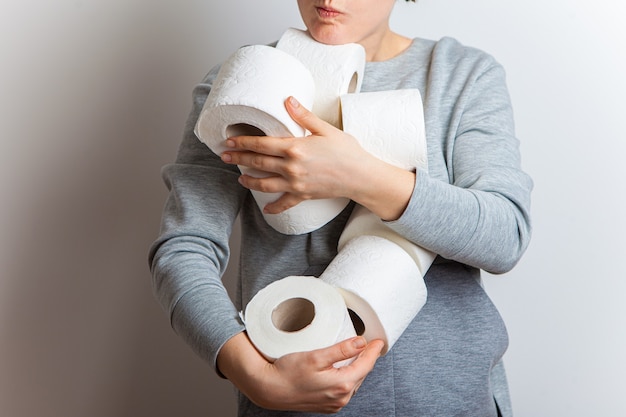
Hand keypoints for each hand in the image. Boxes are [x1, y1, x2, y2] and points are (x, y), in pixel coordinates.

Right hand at [217, 332, 383, 412]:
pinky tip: (342, 369)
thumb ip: (340, 350)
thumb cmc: (288, 372)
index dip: (373, 351)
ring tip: (356, 354)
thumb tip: (361, 342)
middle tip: (368, 344)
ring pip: (353, 382)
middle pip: (361, 374)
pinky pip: (343, 390)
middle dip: (366, 358)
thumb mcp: (316, 356)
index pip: (366, 365)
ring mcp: (334, 404)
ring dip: (356, 368)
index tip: (378, 341)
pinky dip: (346, 378)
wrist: (270, 390)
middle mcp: (341, 398)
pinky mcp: (327, 406)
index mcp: (342, 385)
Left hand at [221, 97, 415, 220]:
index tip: (230, 142)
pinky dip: (274, 207)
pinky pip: (284, 203)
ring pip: (265, 184)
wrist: (361, 176)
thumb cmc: (347, 151)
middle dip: (239, 159)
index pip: (262, 144)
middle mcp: (292, 167)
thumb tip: (288, 100)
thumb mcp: (326, 129)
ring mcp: (296, 183)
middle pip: (258, 163)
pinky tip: (266, 209)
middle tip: (224, 157)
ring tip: (240, 178)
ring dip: (250, 181)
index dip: (243, 143)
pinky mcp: (303, 195)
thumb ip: (304, 116)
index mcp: (295, 147)